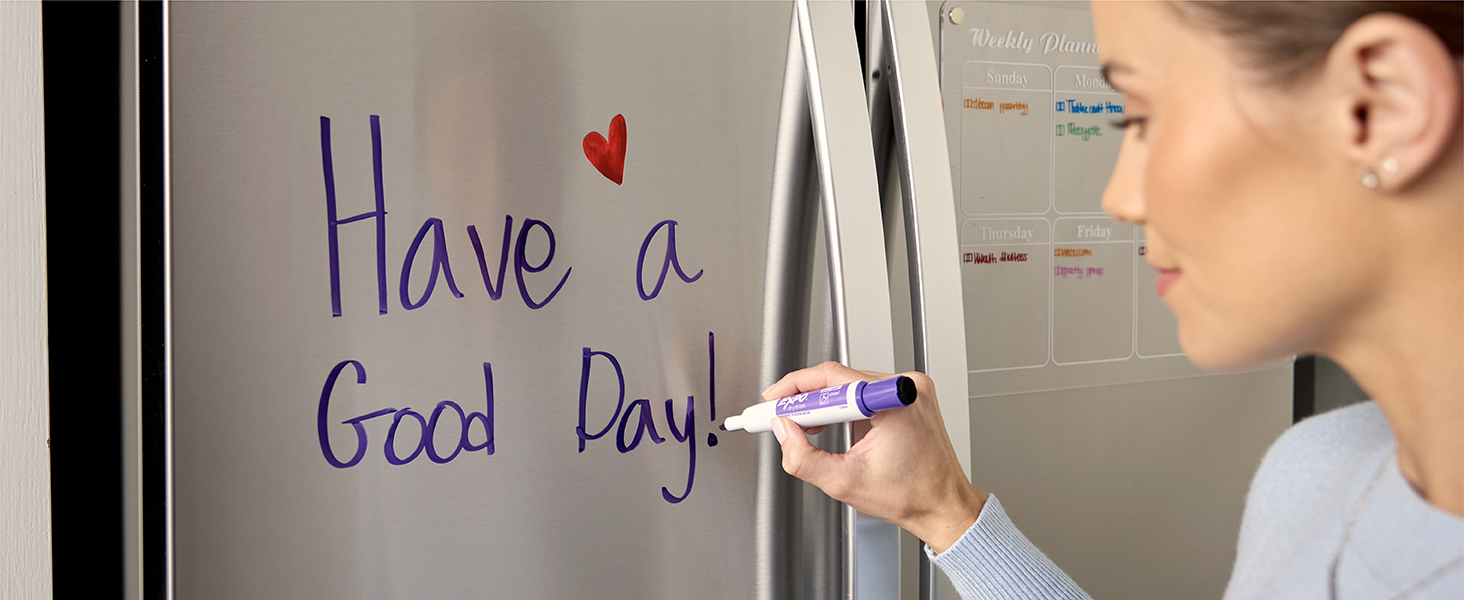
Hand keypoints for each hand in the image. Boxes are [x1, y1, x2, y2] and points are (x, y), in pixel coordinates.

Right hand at [762, 362, 987, 552]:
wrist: (943, 506)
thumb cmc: (911, 496)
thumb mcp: (843, 481)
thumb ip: (802, 457)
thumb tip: (782, 431)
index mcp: (895, 401)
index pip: (831, 378)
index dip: (795, 389)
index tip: (773, 401)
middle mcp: (907, 387)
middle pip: (839, 378)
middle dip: (806, 400)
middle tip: (781, 417)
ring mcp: (911, 390)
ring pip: (850, 385)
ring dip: (826, 405)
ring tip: (809, 429)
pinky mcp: (910, 397)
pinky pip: (866, 392)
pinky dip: (845, 408)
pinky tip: (836, 428)